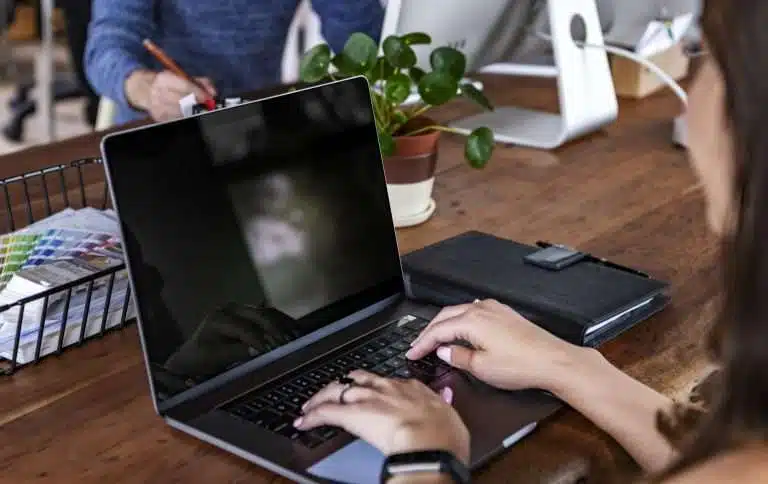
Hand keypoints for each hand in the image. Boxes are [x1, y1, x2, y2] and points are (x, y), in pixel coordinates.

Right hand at [125, 69, 215, 120]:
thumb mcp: (183, 77)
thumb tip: (213, 93)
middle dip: (197, 104)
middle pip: (183, 101)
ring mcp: (157, 106)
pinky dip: (185, 117)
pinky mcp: (158, 117)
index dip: (198, 92)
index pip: (184, 86)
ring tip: (197, 109)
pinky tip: (187, 113)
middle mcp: (159, 91)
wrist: (145, 90)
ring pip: (182, 112)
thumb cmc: (169, 83)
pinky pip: (177, 119)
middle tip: (206, 106)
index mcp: (165, 78)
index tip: (208, 98)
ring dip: (193, 112)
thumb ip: (202, 82)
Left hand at [295, 370, 469, 464]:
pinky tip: (303, 422)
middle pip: (358, 379)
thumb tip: (447, 398)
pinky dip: (311, 416)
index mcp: (412, 389)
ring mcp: (368, 399)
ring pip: (337, 390)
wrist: (431, 441)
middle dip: (345, 384)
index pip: (389, 381)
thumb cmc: (444, 435)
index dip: (376, 385)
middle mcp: (387, 388)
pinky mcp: (351, 415)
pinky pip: (325, 412)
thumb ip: (444, 404)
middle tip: (335, 390)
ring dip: (321, 397)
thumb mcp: (450, 417)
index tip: (372, 390)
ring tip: (310, 405)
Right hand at [406, 299, 588, 393]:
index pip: (437, 330)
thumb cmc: (522, 365)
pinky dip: (461, 320)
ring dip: (445, 324)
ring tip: (435, 338)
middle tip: (418, 346)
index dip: (421, 343)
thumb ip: (458, 356)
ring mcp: (495, 309)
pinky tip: (460, 328)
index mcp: (472, 320)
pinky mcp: (505, 313)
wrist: (554, 360)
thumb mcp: (482, 367)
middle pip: (445, 316)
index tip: (411, 353)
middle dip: (429, 331)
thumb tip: (444, 351)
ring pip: (460, 311)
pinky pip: (475, 311)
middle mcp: (482, 309)